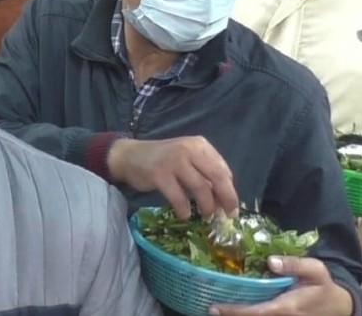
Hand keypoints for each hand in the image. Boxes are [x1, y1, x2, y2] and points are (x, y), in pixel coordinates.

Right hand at [106, 136, 238, 219]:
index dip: (230, 190)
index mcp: (199, 145)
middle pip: (217, 177)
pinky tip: (185, 215)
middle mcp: (189, 150)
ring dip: (207, 206)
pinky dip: (185, 209)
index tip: (231, 206)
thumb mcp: (187, 159)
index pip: (222, 169)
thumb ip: (205, 171)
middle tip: (229, 215)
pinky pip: (179, 196)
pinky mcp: (159, 174)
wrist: (130, 156)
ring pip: (200, 187)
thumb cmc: (163, 160)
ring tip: (206, 216)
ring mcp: (174, 161)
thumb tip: (225, 197)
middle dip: (226, 198)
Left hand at [211, 257, 354, 315]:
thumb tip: (270, 260)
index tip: (215, 307)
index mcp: (287, 307)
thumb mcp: (315, 270)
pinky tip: (233, 310)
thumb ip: (294, 264)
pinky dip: (246, 314)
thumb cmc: (324, 286)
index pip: (256, 312)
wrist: (339, 306)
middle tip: (209, 308)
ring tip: (217, 309)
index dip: (235, 311)